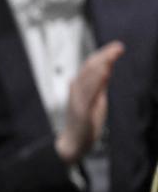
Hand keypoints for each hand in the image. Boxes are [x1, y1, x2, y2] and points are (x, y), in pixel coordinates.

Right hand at [55, 41, 123, 163]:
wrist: (73, 143)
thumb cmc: (84, 123)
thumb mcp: (95, 100)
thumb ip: (99, 84)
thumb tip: (105, 67)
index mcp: (81, 87)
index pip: (91, 66)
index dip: (104, 55)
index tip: (117, 47)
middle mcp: (77, 91)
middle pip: (89, 68)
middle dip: (104, 56)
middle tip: (118, 47)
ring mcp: (78, 101)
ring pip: (87, 78)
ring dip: (100, 65)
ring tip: (110, 56)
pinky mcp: (81, 111)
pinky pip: (88, 94)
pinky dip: (95, 82)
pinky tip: (103, 74)